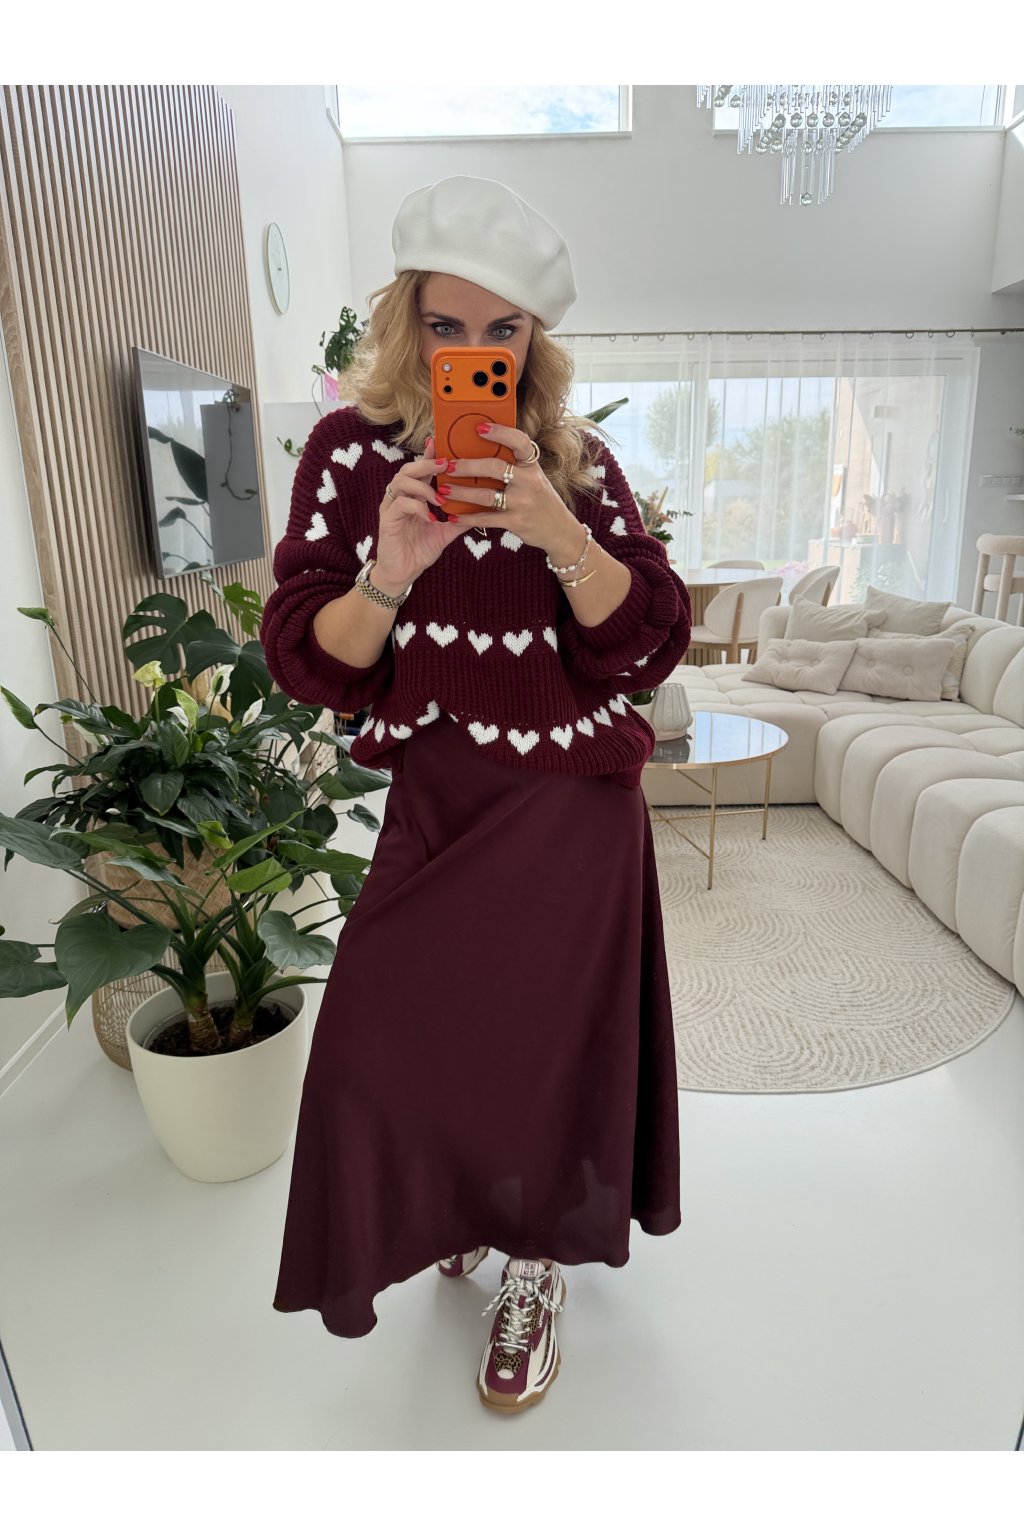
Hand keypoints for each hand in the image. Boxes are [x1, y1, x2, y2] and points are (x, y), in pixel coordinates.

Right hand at [374, 434, 468, 587]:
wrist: (402, 573)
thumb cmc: (420, 550)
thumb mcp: (445, 532)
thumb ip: (459, 519)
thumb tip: (483, 509)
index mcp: (414, 495)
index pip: (422, 469)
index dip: (430, 455)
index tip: (443, 442)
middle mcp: (401, 497)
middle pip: (409, 468)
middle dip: (428, 463)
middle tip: (446, 464)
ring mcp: (392, 507)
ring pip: (401, 482)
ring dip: (423, 486)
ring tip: (440, 497)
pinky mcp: (387, 520)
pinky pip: (400, 505)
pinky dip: (418, 508)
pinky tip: (431, 517)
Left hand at [437, 423, 581, 557]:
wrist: (559, 530)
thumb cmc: (540, 499)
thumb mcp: (534, 478)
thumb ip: (514, 466)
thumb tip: (481, 451)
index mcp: (532, 466)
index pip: (519, 442)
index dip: (500, 432)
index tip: (479, 427)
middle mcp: (529, 482)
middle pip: (494, 467)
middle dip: (467, 466)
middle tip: (448, 466)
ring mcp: (523, 503)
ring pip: (485, 495)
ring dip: (461, 493)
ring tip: (443, 491)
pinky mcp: (516, 522)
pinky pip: (486, 518)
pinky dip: (468, 517)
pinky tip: (454, 516)